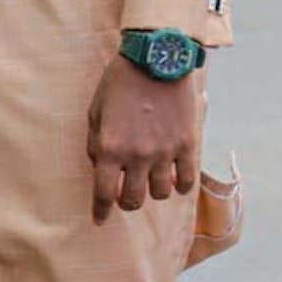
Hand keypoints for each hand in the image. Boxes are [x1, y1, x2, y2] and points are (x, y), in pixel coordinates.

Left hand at [87, 54, 200, 224]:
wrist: (155, 61)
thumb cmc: (119, 83)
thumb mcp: (95, 111)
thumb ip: (95, 143)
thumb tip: (99, 167)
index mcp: (109, 148)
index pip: (103, 193)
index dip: (100, 211)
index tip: (99, 220)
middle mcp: (136, 156)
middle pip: (133, 200)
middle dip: (126, 202)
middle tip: (126, 196)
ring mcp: (164, 153)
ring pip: (161, 194)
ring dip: (153, 191)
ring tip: (150, 180)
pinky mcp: (186, 146)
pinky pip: (187, 182)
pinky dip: (180, 185)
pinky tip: (175, 179)